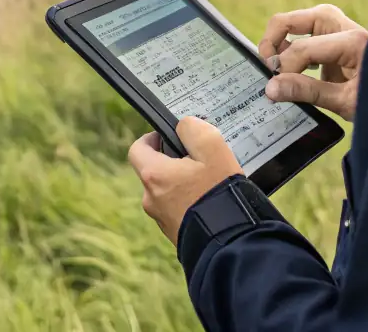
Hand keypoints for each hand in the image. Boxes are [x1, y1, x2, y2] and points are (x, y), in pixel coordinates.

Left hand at [127, 116, 243, 244]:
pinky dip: (189, 203)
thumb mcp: (212, 148)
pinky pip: (178, 210)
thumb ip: (193, 129)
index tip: (168, 136)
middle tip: (198, 160)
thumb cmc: (219, 193)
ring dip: (182, 184)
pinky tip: (211, 202)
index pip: (137, 149)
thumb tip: (183, 126)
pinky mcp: (175, 234)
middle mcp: (151, 199)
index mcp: (154, 175)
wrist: (230, 243)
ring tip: (210, 183)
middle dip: (173, 162)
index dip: (151, 138)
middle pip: (154, 171)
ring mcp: (162, 219)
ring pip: (167, 192)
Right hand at [259, 4, 367, 121]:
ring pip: (300, 20)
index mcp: (353, 41)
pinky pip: (307, 31)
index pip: (304, 48)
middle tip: (267, 64)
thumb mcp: (345, 102)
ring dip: (282, 39)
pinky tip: (292, 65)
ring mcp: (341, 29)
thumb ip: (307, 93)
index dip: (284, 68)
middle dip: (274, 39)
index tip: (274, 89)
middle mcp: (345, 27)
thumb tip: (271, 88)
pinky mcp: (337, 38)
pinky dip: (293, 44)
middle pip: (297, 18)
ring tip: (275, 64)